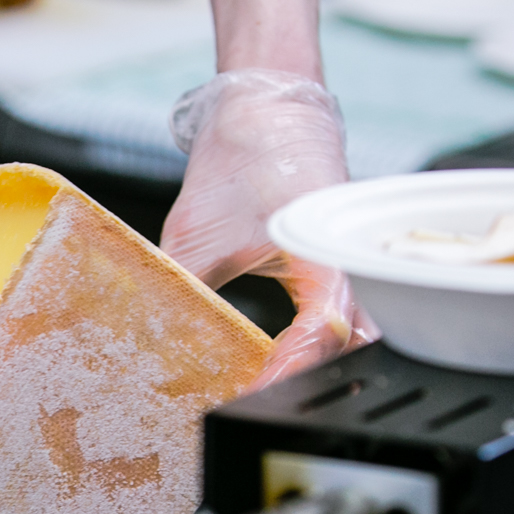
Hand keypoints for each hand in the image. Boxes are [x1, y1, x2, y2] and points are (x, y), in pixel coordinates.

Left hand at [160, 69, 376, 387]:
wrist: (267, 110)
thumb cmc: (241, 159)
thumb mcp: (196, 233)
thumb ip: (184, 285)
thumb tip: (153, 338)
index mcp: (321, 248)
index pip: (324, 328)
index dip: (292, 366)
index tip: (257, 391)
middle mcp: (348, 260)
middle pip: (356, 344)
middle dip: (315, 380)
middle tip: (264, 402)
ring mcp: (351, 264)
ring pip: (360, 336)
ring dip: (323, 366)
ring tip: (272, 391)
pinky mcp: (341, 267)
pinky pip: (346, 318)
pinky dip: (320, 348)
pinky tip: (285, 365)